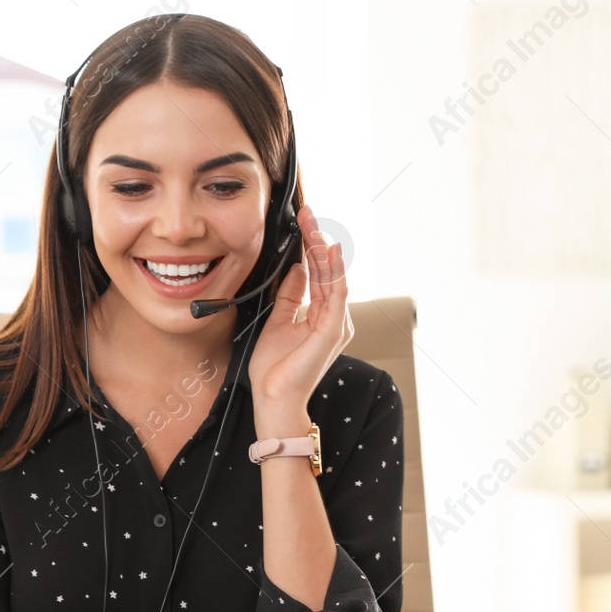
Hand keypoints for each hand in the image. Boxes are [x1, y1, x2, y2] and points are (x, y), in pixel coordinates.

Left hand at [246, 204, 353, 433]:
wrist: (274, 397)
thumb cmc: (275, 368)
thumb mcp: (278, 320)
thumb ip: (291, 295)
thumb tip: (298, 268)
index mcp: (322, 316)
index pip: (318, 273)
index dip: (311, 246)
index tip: (302, 222)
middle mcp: (334, 317)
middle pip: (327, 270)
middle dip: (317, 239)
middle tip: (307, 214)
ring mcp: (336, 323)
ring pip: (333, 276)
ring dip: (323, 248)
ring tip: (313, 225)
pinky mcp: (332, 330)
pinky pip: (336, 293)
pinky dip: (334, 270)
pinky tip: (328, 250)